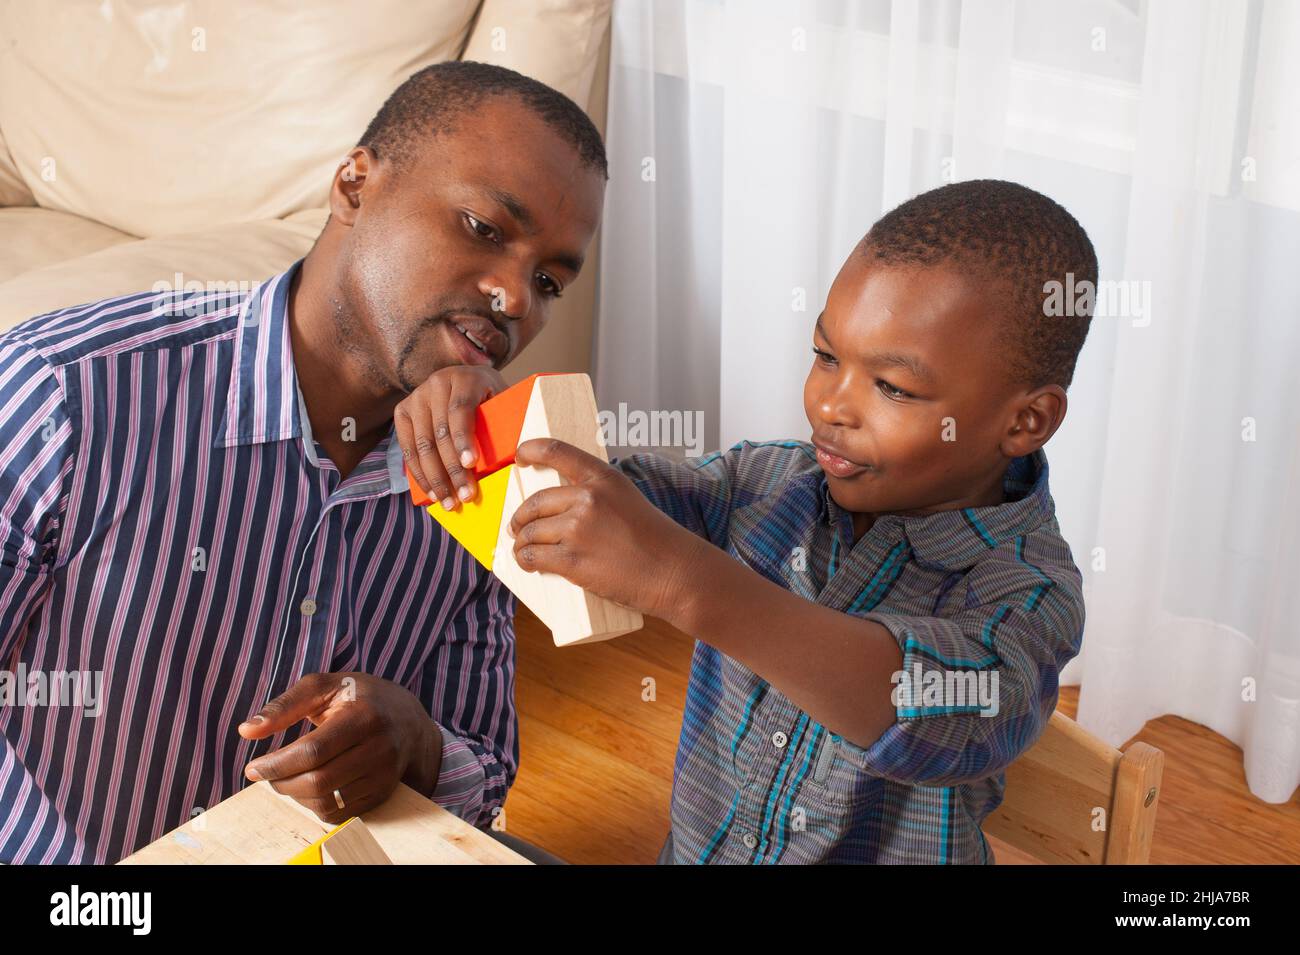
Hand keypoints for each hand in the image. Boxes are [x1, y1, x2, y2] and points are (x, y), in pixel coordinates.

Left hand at [237, 672, 440, 824]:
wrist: (409, 719)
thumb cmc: (359, 697)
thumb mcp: (324, 687)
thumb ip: (284, 706)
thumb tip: (246, 731)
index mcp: (364, 715)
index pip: (313, 750)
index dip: (277, 764)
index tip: (253, 768)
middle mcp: (379, 747)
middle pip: (319, 781)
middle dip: (282, 783)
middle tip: (265, 775)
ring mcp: (384, 774)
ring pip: (328, 802)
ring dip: (296, 797)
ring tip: (286, 780)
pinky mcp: (383, 793)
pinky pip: (340, 813)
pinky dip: (315, 806)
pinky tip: (308, 788)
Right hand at [394, 364, 506, 510]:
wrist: (465, 381)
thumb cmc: (490, 399)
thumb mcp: (502, 402)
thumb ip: (505, 422)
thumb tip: (514, 457)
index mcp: (466, 378)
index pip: (460, 410)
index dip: (463, 438)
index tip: (471, 465)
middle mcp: (437, 382)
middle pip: (440, 432)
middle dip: (452, 469)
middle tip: (465, 496)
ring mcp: (417, 396)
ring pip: (422, 444)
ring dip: (435, 478)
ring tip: (448, 502)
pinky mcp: (403, 411)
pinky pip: (408, 448)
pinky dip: (419, 473)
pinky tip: (431, 491)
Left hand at [507, 437, 708, 622]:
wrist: (675, 572)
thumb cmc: (657, 541)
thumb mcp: (628, 500)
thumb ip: (597, 496)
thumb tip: (560, 507)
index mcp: (604, 478)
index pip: (556, 451)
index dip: (530, 450)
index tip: (519, 456)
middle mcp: (588, 498)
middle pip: (535, 502)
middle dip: (520, 517)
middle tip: (517, 527)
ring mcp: (578, 529)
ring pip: (530, 532)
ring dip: (521, 543)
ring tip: (523, 550)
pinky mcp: (572, 560)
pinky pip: (533, 556)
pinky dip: (524, 560)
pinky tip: (527, 563)